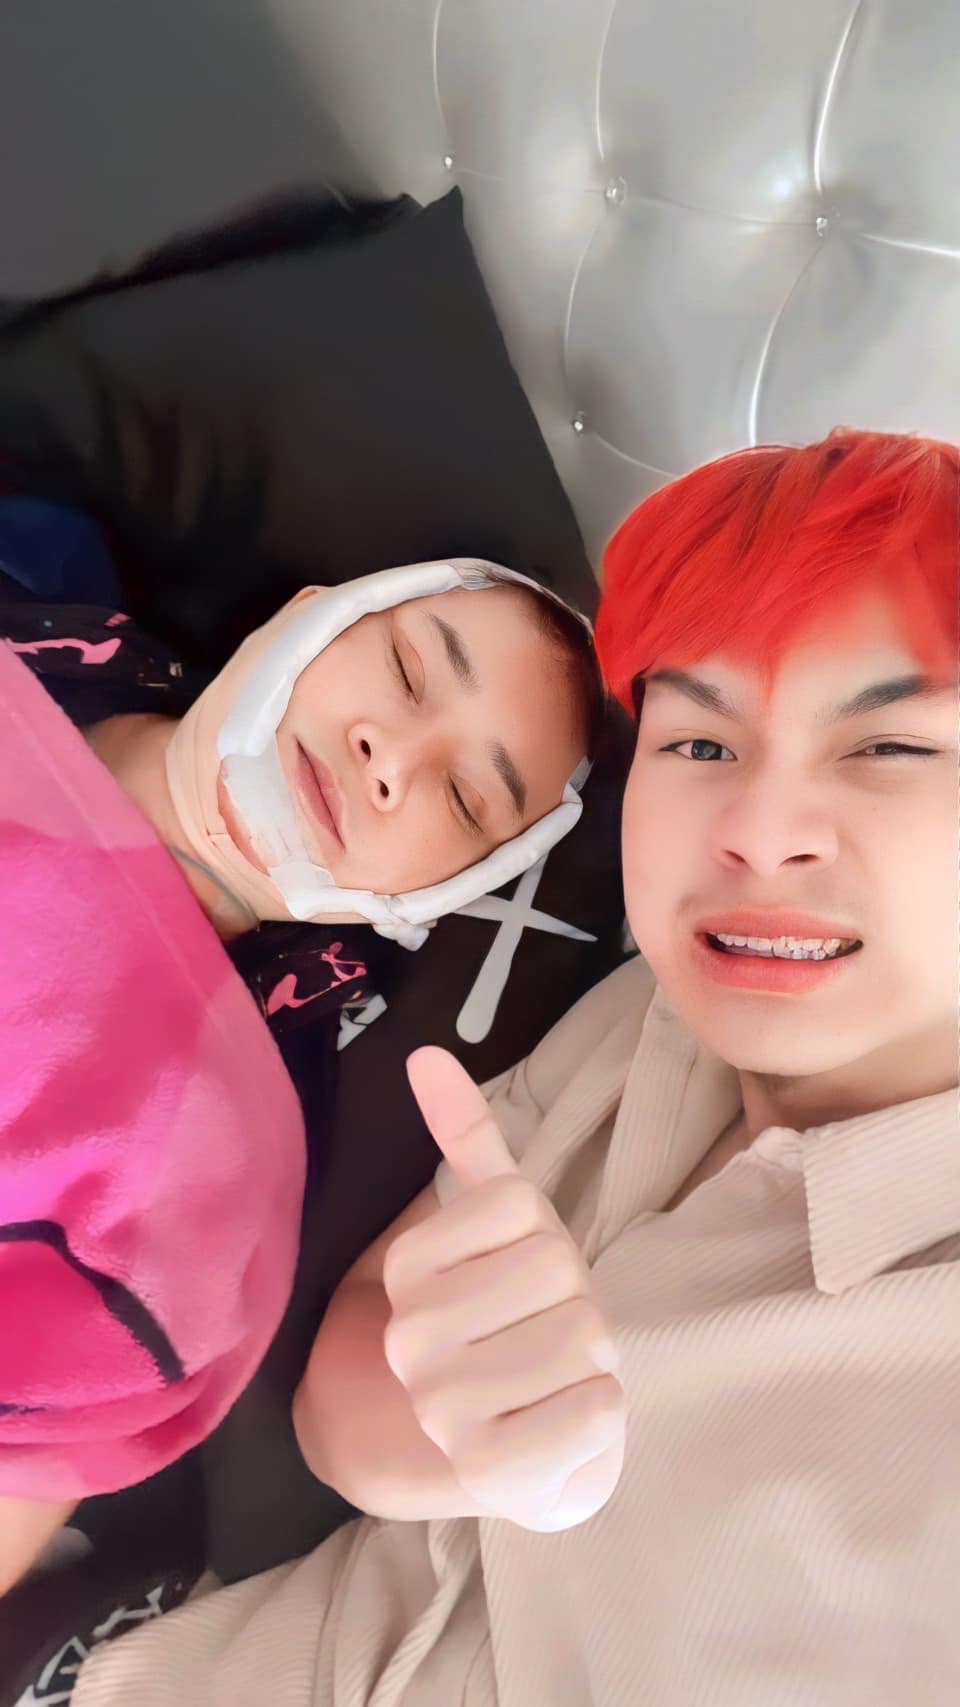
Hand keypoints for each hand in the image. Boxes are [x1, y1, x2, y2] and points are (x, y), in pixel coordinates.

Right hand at [382, 1047, 625, 1531]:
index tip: (512, 1275)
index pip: (518, 1204)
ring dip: (591, 1355)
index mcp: (407, 1271)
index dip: (539, 1234)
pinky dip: (602, 1410)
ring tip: (553, 1375)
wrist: (488, 1446)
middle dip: (571, 1297)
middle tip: (540, 1331)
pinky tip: (566, 1417)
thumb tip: (427, 1053)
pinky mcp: (496, 1476)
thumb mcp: (488, 1226)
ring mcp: (447, 1412)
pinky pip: (596, 1410)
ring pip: (584, 1335)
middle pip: (558, 1268)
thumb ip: (464, 1137)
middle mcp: (413, 1342)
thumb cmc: (502, 1319)